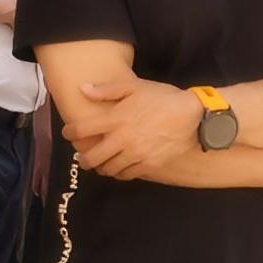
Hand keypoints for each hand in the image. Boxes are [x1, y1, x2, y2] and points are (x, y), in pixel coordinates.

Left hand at [65, 76, 206, 178]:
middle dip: (83, 158)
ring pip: (108, 169)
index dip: (70, 133)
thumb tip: (83, 89)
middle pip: (91, 157)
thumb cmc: (163, 98)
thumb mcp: (135, 87)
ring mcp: (135, 154)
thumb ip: (107, 90)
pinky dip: (119, 172)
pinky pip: (126, 174)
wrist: (193, 115)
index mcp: (115, 119)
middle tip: (83, 155)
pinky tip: (119, 167)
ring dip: (101, 166)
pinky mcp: (149, 164)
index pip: (81, 130)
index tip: (69, 133)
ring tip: (101, 162)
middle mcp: (122, 139)